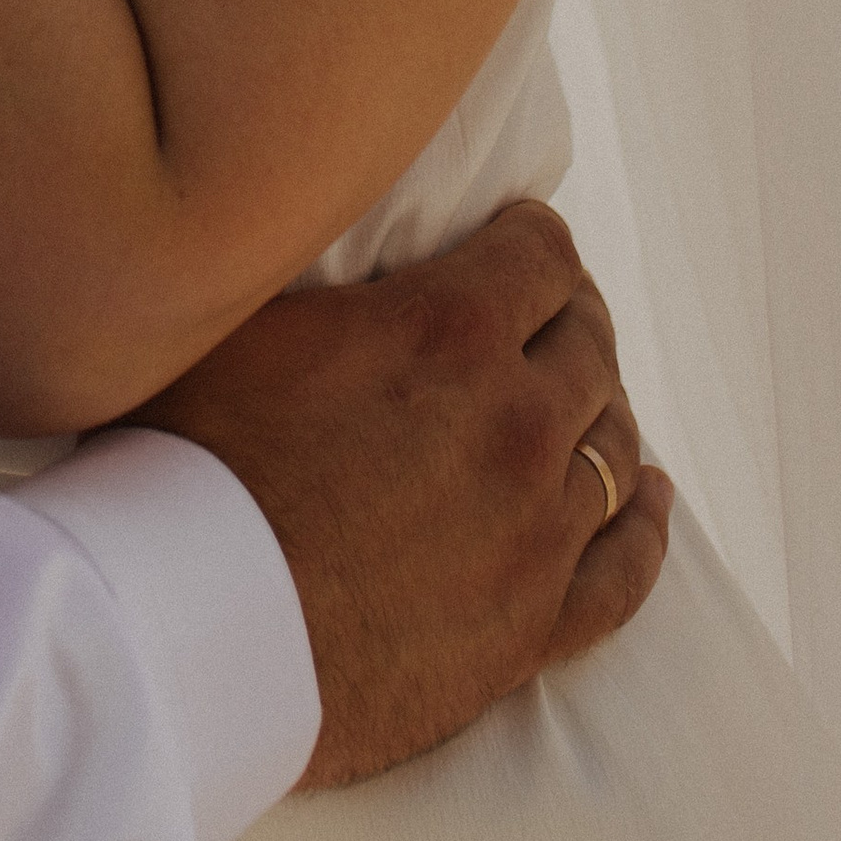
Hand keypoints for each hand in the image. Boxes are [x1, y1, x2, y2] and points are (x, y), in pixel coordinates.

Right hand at [128, 201, 669, 788]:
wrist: (188, 632)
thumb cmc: (187, 463)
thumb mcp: (235, 318)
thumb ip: (302, 264)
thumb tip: (299, 208)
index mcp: (450, 330)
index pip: (542, 254)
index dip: (531, 237)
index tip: (515, 238)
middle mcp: (516, 422)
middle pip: (586, 344)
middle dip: (567, 318)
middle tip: (540, 318)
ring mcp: (536, 532)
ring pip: (614, 448)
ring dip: (599, 412)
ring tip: (581, 401)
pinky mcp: (532, 628)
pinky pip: (628, 571)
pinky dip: (647, 525)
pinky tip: (652, 500)